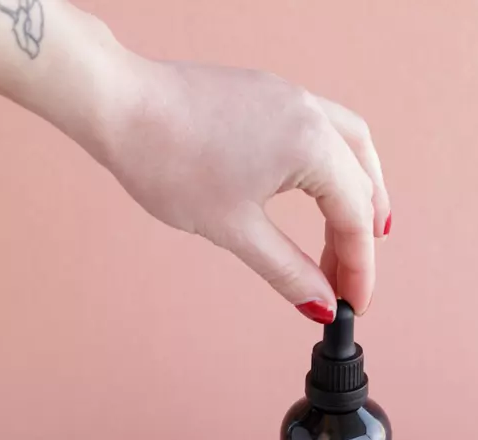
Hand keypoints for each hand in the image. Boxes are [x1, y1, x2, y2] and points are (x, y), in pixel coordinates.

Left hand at [102, 59, 390, 320]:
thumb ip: (287, 271)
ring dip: (359, 196)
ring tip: (354, 238)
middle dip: (358, 240)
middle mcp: (310, 113)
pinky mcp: (270, 95)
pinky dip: (335, 168)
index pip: (354, 218)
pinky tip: (322, 191)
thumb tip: (320, 304)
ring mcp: (291, 98)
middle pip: (359, 185)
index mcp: (310, 144)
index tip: (354, 305)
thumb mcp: (235, 230)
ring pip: (351, 150)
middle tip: (345, 283)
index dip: (360, 269)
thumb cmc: (168, 161)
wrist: (118, 106)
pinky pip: (324, 131)